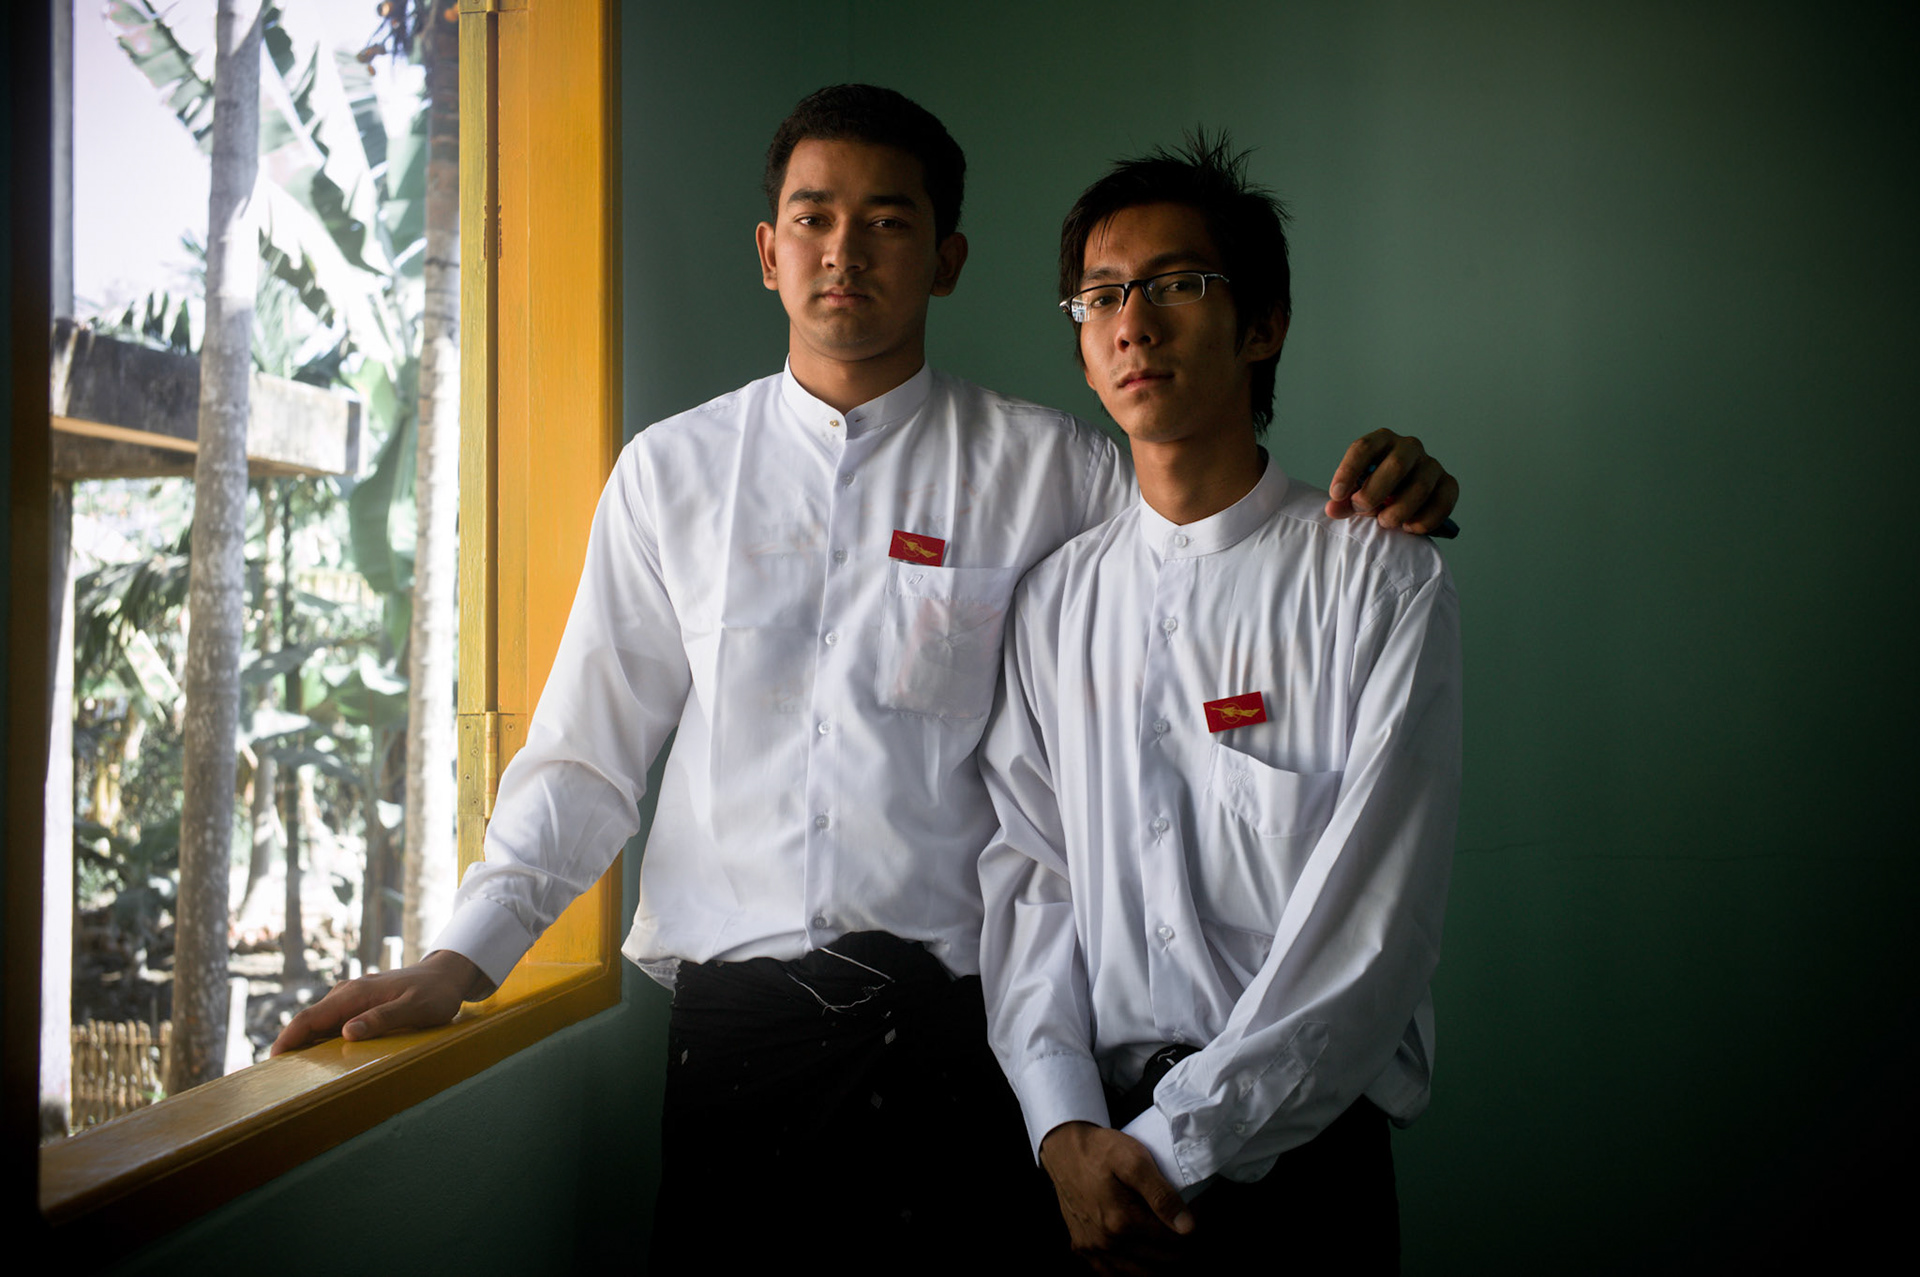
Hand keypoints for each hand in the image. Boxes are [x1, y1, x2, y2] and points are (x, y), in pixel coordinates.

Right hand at [269, 949, 493, 1055]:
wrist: (447, 975)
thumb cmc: (435, 994)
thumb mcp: (416, 1008)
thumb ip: (383, 1018)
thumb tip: (348, 1032)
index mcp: (355, 993)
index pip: (310, 1017)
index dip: (288, 1040)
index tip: (273, 1062)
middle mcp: (347, 993)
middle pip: (308, 1022)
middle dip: (290, 1047)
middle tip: (277, 1078)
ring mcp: (351, 997)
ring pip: (318, 1023)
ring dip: (304, 1045)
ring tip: (292, 1075)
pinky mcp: (358, 1004)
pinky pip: (331, 1023)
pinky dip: (320, 1040)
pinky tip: (318, 1060)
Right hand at [1039, 1121, 1194, 1275]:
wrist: (1064, 1149)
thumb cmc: (1100, 1150)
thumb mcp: (1135, 1161)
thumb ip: (1161, 1194)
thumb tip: (1187, 1227)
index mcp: (1121, 1221)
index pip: (1172, 1240)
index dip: (1190, 1227)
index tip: (1195, 1210)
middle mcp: (1106, 1241)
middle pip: (1160, 1261)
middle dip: (1180, 1246)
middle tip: (1186, 1225)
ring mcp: (1091, 1247)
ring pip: (1139, 1273)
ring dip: (1160, 1263)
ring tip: (1171, 1243)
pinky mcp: (1081, 1246)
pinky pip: (1110, 1273)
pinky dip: (1131, 1270)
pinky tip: (1141, 1257)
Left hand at [1326, 429, 1458, 534]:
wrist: (1403, 496)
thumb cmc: (1375, 489)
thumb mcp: (1355, 492)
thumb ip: (1344, 501)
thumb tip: (1332, 509)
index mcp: (1381, 440)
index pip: (1363, 448)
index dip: (1348, 471)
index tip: (1336, 495)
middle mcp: (1409, 447)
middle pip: (1396, 465)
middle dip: (1375, 493)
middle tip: (1362, 509)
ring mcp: (1431, 464)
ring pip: (1420, 487)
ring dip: (1398, 511)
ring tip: (1385, 521)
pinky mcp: (1448, 484)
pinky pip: (1442, 503)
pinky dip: (1424, 521)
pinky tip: (1409, 528)